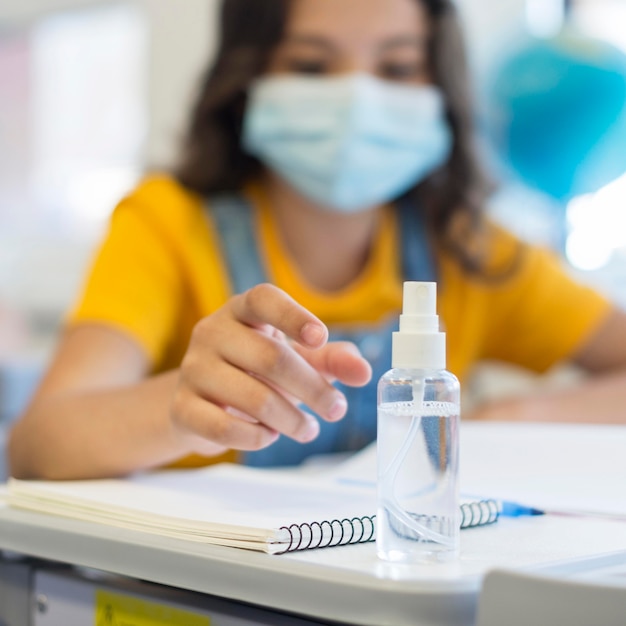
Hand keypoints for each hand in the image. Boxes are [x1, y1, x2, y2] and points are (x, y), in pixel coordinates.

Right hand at [171, 283, 371, 455]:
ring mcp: (192, 369)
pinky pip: (224, 428)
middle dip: (313, 389)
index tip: (320, 338)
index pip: (264, 299)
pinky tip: (270, 436)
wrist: (203, 400)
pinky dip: (257, 438)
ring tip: (308, 429)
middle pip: (270, 357)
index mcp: (241, 310)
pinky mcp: (182, 407)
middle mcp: (212, 331)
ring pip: (253, 398)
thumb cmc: (256, 371)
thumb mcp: (297, 358)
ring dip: (292, 421)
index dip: (293, 316)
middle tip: (336, 410)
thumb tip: (363, 372)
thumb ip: (332, 359)